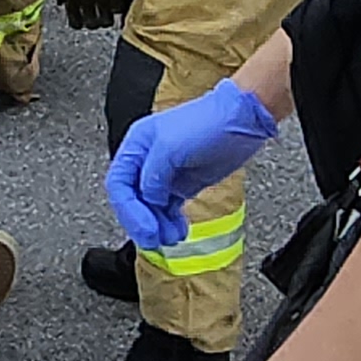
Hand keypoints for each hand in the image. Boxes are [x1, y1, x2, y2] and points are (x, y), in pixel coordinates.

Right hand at [104, 79, 279, 249]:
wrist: (241, 120)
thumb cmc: (207, 122)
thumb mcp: (170, 146)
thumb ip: (152, 175)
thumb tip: (148, 199)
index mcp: (137, 145)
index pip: (119, 184)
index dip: (128, 210)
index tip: (146, 229)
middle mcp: (147, 160)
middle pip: (132, 199)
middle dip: (142, 221)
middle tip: (154, 240)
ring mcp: (166, 174)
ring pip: (150, 208)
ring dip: (157, 225)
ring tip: (171, 237)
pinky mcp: (183, 183)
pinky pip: (167, 209)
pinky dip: (170, 222)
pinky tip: (179, 230)